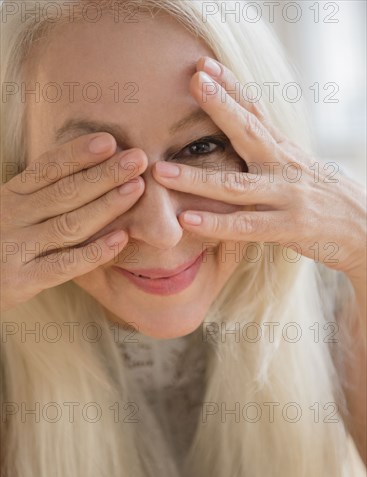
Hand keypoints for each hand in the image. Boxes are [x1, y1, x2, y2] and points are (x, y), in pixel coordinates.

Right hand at [0, 133, 146, 311]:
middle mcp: (13, 217)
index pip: (47, 168)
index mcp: (12, 195)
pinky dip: (95, 252)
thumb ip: (42, 193)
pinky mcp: (24, 279)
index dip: (79, 153)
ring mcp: (18, 248)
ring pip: (69, 224)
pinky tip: (121, 238)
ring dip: (106, 205)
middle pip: (65, 192)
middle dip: (104, 174)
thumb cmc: (1, 240)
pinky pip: (65, 264)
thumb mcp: (13, 210)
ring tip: (135, 188)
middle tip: (137, 159)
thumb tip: (92, 168)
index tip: (110, 141)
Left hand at [153, 56, 365, 279]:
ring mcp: (285, 196)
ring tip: (162, 172)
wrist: (361, 225)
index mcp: (281, 148)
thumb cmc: (319, 193)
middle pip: (249, 133)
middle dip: (221, 107)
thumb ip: (265, 144)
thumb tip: (237, 119)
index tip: (202, 66)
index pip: (255, 111)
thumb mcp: (294, 161)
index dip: (230, 87)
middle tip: (193, 83)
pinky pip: (246, 226)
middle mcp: (282, 166)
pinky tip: (188, 219)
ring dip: (198, 178)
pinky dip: (216, 224)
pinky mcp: (288, 227)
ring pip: (237, 186)